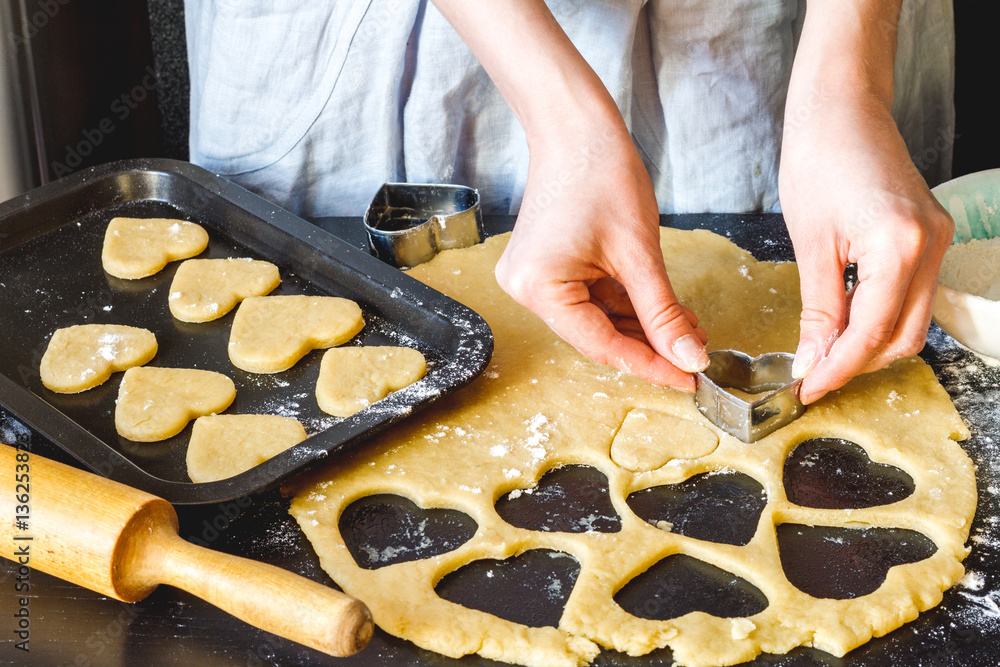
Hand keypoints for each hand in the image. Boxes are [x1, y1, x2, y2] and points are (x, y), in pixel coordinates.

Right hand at [495, 118, 708, 389]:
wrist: (576, 127)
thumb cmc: (600, 173)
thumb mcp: (639, 252)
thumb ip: (663, 312)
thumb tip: (688, 358)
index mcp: (539, 288)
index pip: (601, 345)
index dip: (649, 365)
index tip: (688, 379)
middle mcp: (526, 290)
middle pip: (597, 335)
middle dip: (649, 344)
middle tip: (694, 353)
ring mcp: (534, 278)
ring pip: (597, 319)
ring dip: (641, 325)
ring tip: (686, 328)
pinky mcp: (547, 267)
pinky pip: (590, 299)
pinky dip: (626, 304)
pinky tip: (661, 309)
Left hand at [779, 91, 953, 403]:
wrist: (841, 108)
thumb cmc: (818, 160)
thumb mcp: (811, 243)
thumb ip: (819, 308)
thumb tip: (813, 359)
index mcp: (899, 247)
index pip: (872, 333)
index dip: (838, 368)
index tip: (807, 388)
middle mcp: (931, 247)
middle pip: (904, 336)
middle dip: (858, 363)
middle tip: (812, 374)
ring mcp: (938, 240)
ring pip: (913, 320)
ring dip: (871, 343)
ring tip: (824, 351)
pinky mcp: (931, 235)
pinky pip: (913, 294)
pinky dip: (881, 314)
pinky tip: (845, 319)